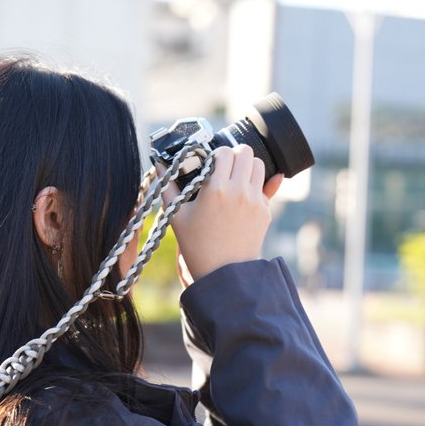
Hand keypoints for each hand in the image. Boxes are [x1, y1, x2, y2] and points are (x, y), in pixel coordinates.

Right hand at [160, 144, 282, 282]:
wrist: (223, 273)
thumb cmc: (196, 245)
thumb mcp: (177, 215)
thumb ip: (167, 186)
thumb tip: (158, 164)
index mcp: (215, 189)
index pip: (223, 152)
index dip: (216, 154)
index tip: (210, 164)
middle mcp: (239, 191)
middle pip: (245, 152)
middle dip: (234, 155)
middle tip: (224, 167)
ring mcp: (255, 201)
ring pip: (259, 165)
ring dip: (247, 166)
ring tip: (235, 177)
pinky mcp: (265, 211)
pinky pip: (266, 186)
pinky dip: (255, 185)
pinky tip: (244, 194)